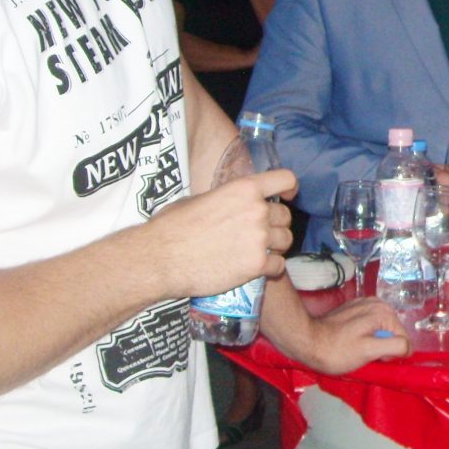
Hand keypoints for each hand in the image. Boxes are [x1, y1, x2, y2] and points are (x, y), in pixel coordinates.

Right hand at [149, 169, 295, 297]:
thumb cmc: (171, 227)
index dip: (289, 188)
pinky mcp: (257, 265)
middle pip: (286, 216)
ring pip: (286, 241)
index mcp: (244, 189)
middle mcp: (256, 210)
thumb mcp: (200, 199)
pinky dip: (271, 268)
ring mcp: (259, 238)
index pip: (286, 179)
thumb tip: (231, 203)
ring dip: (275, 247)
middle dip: (275, 225)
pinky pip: (278, 265)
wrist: (160, 259)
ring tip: (257, 252)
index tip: (287, 197)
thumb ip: (226, 199)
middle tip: (260, 234)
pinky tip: (256, 269)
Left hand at [297, 295, 409, 372]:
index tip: (373, 358)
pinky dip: (363, 335)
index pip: (402, 339)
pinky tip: (350, 342)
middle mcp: (377, 303)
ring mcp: (364, 304)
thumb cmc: (337, 351)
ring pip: (380, 330)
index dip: (390, 353)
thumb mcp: (369, 351)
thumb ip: (394, 346)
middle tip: (363, 355)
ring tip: (355, 350)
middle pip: (391, 333)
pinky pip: (368, 326)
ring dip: (372, 342)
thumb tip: (408, 348)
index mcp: (384, 312)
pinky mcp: (352, 309)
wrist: (305, 341)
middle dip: (382, 346)